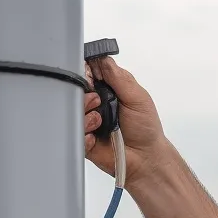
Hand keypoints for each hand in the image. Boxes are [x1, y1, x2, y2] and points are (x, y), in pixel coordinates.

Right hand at [84, 57, 168, 184]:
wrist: (145, 159)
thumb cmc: (145, 128)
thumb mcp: (137, 97)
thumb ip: (119, 77)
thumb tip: (102, 59)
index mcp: (108, 89)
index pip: (89, 71)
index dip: (86, 72)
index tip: (91, 77)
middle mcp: (96, 103)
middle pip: (75, 89)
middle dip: (84, 93)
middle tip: (96, 100)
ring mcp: (88, 120)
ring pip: (72, 110)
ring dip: (84, 113)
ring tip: (99, 120)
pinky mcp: (83, 139)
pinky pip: (73, 132)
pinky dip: (83, 133)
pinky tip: (95, 137)